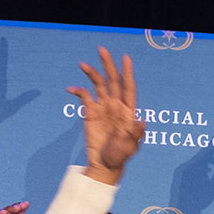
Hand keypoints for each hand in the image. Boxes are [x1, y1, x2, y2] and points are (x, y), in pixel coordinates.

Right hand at [69, 48, 142, 185]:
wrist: (105, 164)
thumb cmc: (120, 157)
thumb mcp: (129, 147)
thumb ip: (135, 134)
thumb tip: (142, 122)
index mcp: (128, 111)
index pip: (129, 87)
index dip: (128, 73)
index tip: (126, 58)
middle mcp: (116, 105)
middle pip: (112, 80)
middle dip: (108, 65)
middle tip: (102, 49)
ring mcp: (103, 108)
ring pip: (98, 85)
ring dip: (91, 73)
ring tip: (83, 64)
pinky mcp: (90, 113)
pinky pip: (84, 97)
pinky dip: (77, 90)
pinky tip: (70, 89)